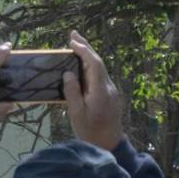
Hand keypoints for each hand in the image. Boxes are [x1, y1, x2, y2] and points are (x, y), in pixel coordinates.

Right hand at [62, 31, 125, 149]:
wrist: (109, 143)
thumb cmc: (90, 131)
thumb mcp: (76, 113)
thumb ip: (72, 92)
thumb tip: (68, 73)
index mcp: (100, 90)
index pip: (93, 64)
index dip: (83, 50)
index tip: (71, 42)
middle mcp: (108, 87)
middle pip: (98, 62)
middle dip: (86, 46)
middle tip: (73, 34)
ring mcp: (110, 90)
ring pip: (99, 67)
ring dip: (87, 55)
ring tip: (75, 45)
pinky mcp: (109, 94)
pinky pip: (99, 75)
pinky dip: (89, 65)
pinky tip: (81, 64)